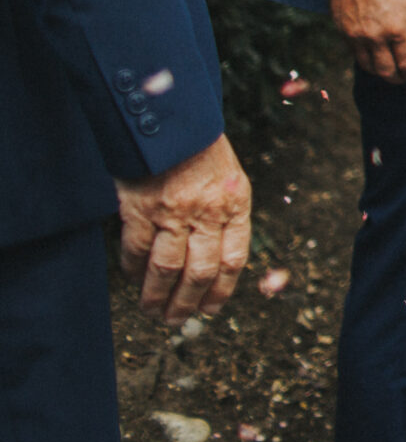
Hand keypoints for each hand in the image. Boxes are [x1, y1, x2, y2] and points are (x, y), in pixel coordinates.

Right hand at [114, 134, 251, 324]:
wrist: (173, 121)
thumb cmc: (204, 153)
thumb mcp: (232, 181)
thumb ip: (227, 217)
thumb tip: (219, 263)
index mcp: (236, 205)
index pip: (233, 260)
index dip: (221, 291)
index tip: (210, 310)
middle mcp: (207, 211)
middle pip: (200, 271)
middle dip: (187, 303)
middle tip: (175, 320)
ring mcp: (173, 211)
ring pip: (166, 268)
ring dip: (157, 296)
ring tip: (152, 311)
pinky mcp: (140, 208)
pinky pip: (136, 250)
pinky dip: (134, 271)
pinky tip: (133, 281)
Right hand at [330, 0, 405, 83]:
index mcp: (398, 28)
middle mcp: (376, 37)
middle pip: (387, 72)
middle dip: (398, 79)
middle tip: (404, 77)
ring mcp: (358, 37)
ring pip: (369, 68)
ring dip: (381, 73)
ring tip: (390, 70)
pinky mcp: (343, 33)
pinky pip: (355, 56)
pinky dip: (366, 61)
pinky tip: (375, 57)